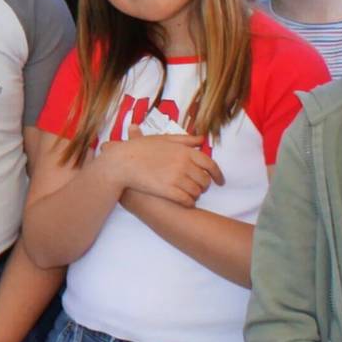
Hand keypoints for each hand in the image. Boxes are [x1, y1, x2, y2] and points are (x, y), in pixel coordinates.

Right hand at [99, 129, 222, 206]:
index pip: (210, 164)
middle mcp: (183, 164)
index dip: (218, 174)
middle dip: (204, 186)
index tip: (219, 181)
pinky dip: (189, 203)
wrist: (122, 162)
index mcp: (184, 151)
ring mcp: (176, 178)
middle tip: (199, 188)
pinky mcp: (168, 191)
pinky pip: (187, 200)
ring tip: (190, 195)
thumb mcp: (162, 139)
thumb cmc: (140, 149)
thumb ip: (184, 139)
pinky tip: (185, 202)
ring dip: (196, 195)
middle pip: (205, 180)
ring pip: (197, 191)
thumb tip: (201, 139)